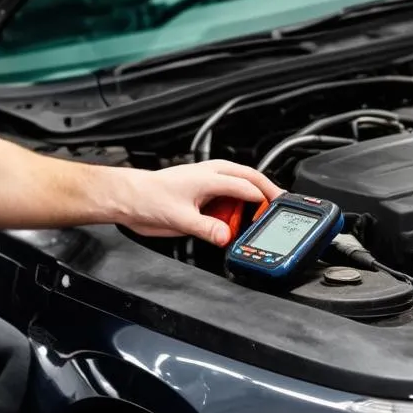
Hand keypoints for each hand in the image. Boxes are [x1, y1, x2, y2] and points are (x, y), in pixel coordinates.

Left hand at [122, 160, 281, 244]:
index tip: (275, 212)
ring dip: (253, 197)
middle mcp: (211, 176)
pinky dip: (238, 205)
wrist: (130, 198)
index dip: (263, 199)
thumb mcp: (179, 217)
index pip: (246, 186)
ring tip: (265, 213)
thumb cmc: (149, 197)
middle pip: (250, 178)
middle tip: (282, 205)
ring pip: (240, 184)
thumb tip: (226, 236)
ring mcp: (208, 183)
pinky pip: (228, 196)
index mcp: (209, 176)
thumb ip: (205, 228)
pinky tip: (240, 218)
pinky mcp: (203, 193)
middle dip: (268, 190)